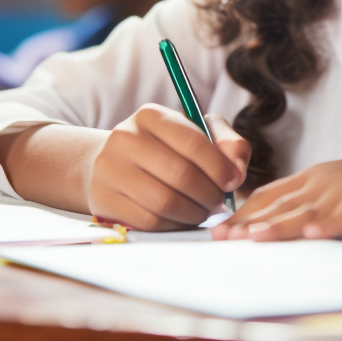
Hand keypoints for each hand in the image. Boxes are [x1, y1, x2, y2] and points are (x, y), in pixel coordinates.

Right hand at [85, 106, 248, 230]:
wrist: (109, 164)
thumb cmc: (162, 149)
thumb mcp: (194, 134)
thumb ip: (226, 144)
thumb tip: (237, 171)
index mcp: (151, 115)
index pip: (193, 142)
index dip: (220, 167)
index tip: (232, 181)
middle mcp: (125, 137)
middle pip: (181, 175)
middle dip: (209, 195)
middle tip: (219, 204)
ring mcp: (110, 169)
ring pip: (165, 202)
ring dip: (194, 214)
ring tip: (203, 213)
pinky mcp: (104, 199)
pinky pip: (149, 221)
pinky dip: (173, 225)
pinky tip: (182, 220)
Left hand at [210, 144, 341, 241]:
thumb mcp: (339, 194)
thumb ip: (312, 207)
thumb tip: (284, 229)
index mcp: (314, 178)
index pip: (269, 196)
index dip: (243, 213)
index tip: (217, 230)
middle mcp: (323, 181)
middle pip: (279, 203)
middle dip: (248, 222)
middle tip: (219, 238)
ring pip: (306, 209)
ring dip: (279, 225)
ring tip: (253, 238)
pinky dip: (330, 224)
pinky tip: (315, 234)